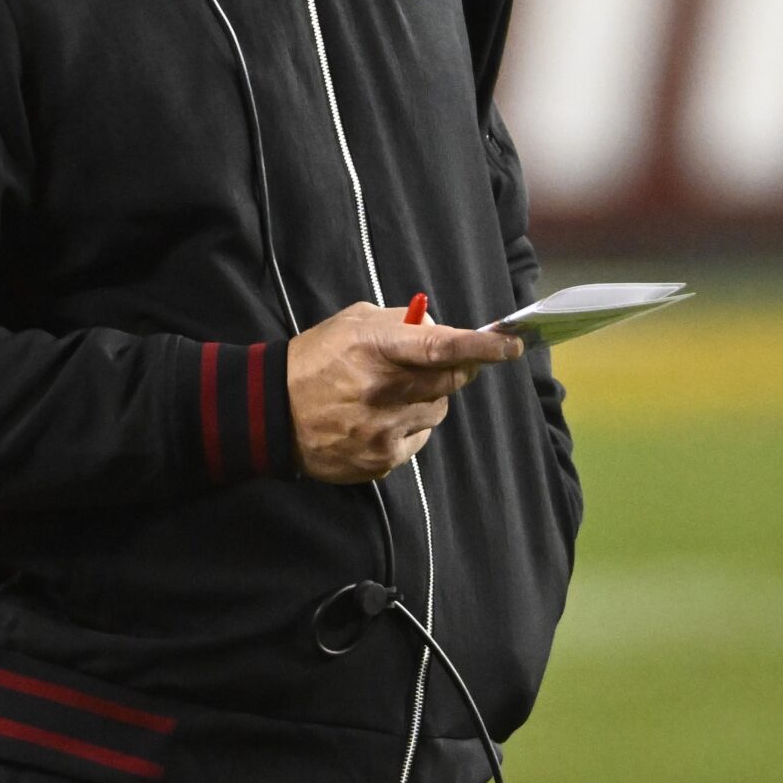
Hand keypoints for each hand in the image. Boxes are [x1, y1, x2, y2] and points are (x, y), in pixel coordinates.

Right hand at [286, 303, 522, 483]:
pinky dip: (410, 426)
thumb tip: (445, 332)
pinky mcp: (380, 460)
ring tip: (392, 393)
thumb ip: (403, 323)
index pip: (441, 348)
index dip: (480, 348)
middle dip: (457, 369)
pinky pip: (419, 440)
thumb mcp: (355, 322)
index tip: (510, 345)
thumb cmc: (317, 358)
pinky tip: (380, 418)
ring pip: (437, 411)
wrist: (272, 412)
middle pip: (450, 382)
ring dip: (428, 399)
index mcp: (376, 350)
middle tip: (445, 362)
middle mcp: (382, 391)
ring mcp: (382, 430)